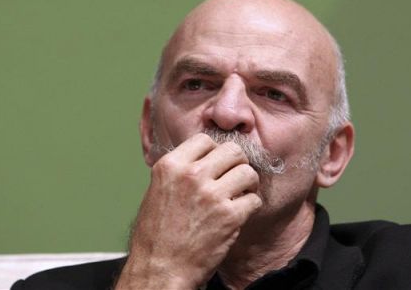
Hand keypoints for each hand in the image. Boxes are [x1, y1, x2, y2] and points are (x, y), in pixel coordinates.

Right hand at [115, 133, 262, 289]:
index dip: (214, 151)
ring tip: (240, 194)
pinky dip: (251, 206)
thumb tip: (203, 158)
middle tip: (235, 177)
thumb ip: (179, 171)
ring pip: (248, 172)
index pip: (205, 139)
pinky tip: (240, 213)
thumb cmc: (156, 236)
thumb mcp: (157, 190)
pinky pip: (254, 199)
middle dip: (237, 163)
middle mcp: (191, 175)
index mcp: (171, 166)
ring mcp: (212, 195)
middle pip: (232, 150)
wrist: (159, 270)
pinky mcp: (229, 216)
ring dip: (248, 184)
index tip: (216, 164)